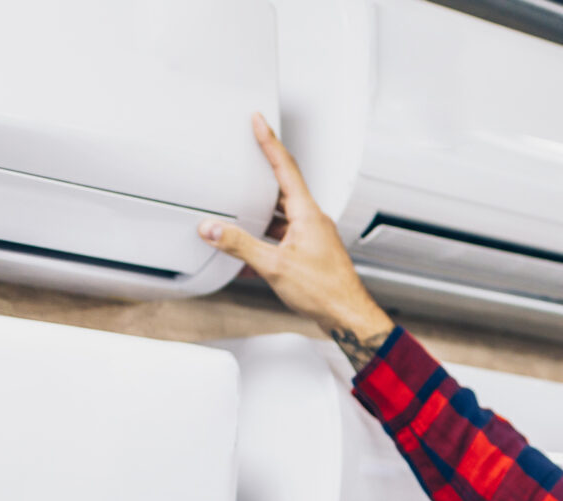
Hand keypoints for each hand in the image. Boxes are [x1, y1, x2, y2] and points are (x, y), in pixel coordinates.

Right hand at [200, 115, 395, 355]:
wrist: (349, 317)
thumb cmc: (326, 292)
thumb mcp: (275, 266)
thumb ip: (240, 245)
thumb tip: (213, 229)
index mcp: (308, 214)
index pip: (285, 168)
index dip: (269, 142)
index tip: (259, 121)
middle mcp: (313, 221)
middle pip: (281, 190)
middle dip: (259, 178)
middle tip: (244, 160)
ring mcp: (314, 238)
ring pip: (281, 217)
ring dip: (260, 216)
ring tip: (238, 212)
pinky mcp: (311, 254)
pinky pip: (283, 238)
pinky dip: (266, 241)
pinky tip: (250, 254)